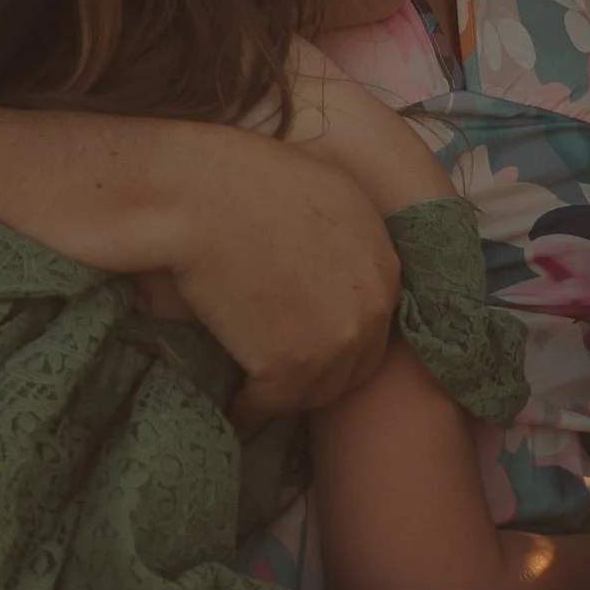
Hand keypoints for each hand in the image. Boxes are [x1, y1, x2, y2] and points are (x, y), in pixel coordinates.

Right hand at [160, 130, 402, 425]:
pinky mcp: (291, 367)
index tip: (307, 344)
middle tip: (281, 376)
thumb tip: (332, 273)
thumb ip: (347, 241)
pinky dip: (251, 410)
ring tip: (256, 393)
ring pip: (315, 392)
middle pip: (352, 367)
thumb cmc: (249, 179)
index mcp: (384, 263)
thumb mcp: (328, 194)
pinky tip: (234, 405)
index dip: (338, 338)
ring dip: (287, 395)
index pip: (374, 326)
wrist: (204, 196)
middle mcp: (372, 305)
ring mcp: (335, 339)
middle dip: (318, 375)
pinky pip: (273, 404)